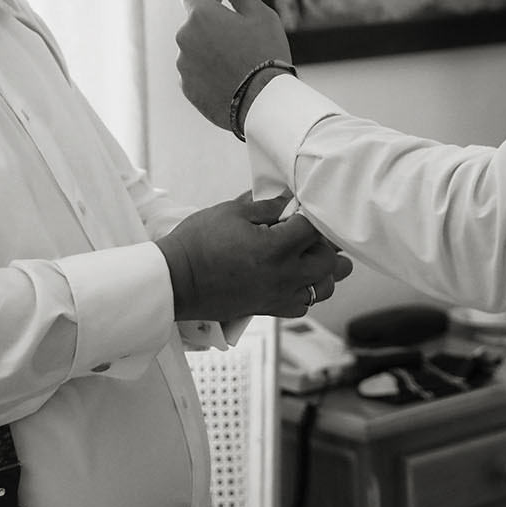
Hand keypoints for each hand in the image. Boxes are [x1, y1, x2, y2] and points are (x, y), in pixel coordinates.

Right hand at [158, 195, 353, 322]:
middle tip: (305, 232)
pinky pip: (304, 305)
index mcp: (275, 249)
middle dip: (323, 243)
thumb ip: (268, 204)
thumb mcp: (233, 212)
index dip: (311, 214)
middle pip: (329, 261)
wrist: (176, 281)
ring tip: (305, 255)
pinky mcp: (270, 309)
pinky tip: (294, 276)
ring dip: (322, 270)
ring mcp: (279, 296)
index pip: (314, 228)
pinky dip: (307, 291)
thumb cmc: (198, 244)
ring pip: (324, 288)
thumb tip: (289, 197)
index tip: (302, 208)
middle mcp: (283, 276)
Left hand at [176, 0, 291, 130]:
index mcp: (201, 15)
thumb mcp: (259, 15)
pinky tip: (231, 81)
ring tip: (239, 65)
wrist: (263, 101)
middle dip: (212, 26)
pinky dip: (207, 73)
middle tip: (241, 40)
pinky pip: (194, 73)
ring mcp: (183, 64)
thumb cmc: (265, 53)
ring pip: (193, 49)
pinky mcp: (186, 87)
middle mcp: (184, 37)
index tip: (222, 2)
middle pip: (194, 24)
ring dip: (209, 51)